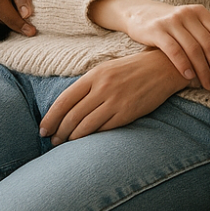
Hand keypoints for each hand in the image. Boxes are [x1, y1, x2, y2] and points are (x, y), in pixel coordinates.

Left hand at [39, 50, 192, 143]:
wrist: (165, 67)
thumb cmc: (134, 68)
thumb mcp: (108, 69)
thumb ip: (88, 84)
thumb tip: (66, 106)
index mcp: (96, 75)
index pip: (64, 100)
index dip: (50, 118)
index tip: (43, 130)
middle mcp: (103, 87)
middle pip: (71, 116)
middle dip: (59, 132)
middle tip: (54, 140)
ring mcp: (116, 100)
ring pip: (85, 126)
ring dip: (72, 138)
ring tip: (67, 143)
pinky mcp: (128, 112)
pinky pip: (103, 130)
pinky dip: (91, 137)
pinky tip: (87, 140)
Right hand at [89, 0, 209, 90]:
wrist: (140, 13)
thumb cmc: (174, 23)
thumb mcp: (196, 22)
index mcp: (202, 13)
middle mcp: (189, 15)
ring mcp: (172, 22)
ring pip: (193, 49)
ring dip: (203, 70)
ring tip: (209, 86)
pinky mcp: (157, 30)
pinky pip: (173, 50)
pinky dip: (183, 64)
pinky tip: (189, 77)